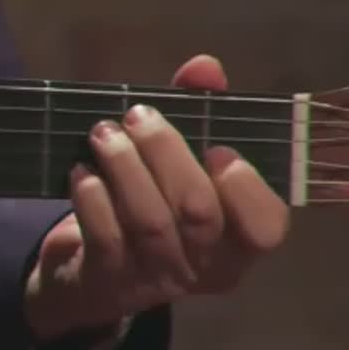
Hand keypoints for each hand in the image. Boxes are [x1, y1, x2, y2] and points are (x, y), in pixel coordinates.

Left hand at [24, 55, 289, 340]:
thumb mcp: (179, 160)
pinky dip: (92, 197)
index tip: (218, 147)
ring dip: (125, 166)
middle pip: (197, 212)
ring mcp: (155, 279)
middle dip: (166, 153)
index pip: (266, 228)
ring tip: (103, 133)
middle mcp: (203, 268)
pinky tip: (82, 170)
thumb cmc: (152, 204)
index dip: (246, 187)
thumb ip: (199, 111)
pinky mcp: (108, 282)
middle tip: (138, 116)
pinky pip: (105, 237)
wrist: (90, 274)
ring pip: (149, 222)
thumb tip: (205, 67)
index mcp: (237, 242)